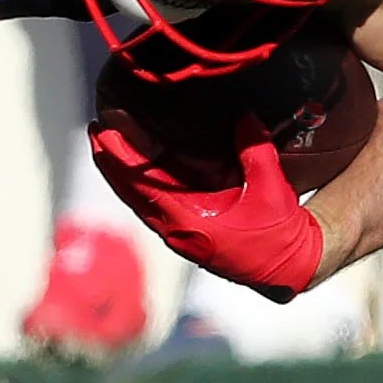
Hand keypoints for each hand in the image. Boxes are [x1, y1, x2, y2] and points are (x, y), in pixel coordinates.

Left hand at [89, 114, 323, 301]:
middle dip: (110, 161)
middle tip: (95, 130)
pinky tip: (129, 168)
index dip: (122, 159)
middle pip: (131, 193)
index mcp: (191, 223)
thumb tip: (244, 115)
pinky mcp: (183, 232)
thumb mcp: (272, 190)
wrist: (288, 268)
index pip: (145, 186)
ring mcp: (177, 234)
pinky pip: (150, 205)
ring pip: (137, 200)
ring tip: (102, 143)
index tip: (105, 134)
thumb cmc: (279, 234)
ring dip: (118, 172)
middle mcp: (176, 231)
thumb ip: (256, 150)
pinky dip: (136, 185)